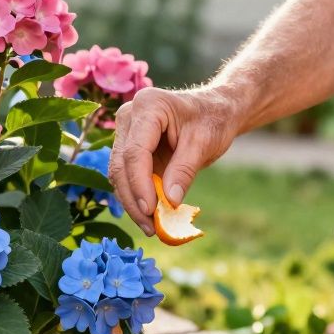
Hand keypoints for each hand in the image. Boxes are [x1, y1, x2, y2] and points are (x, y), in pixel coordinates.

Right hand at [108, 86, 239, 235]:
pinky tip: (150, 215)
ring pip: (118, 173)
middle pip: (120, 165)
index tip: (151, 211)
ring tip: (151, 226)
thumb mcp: (204, 143)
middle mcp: (129, 116)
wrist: (215, 110)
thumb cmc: (213, 120)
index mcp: (148, 106)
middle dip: (133, 199)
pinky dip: (136, 196)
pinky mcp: (129, 147)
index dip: (140, 185)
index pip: (135, 152)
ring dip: (132, 202)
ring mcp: (126, 131)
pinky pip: (126, 176)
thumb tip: (169, 203)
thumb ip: (184, 171)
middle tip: (151, 227)